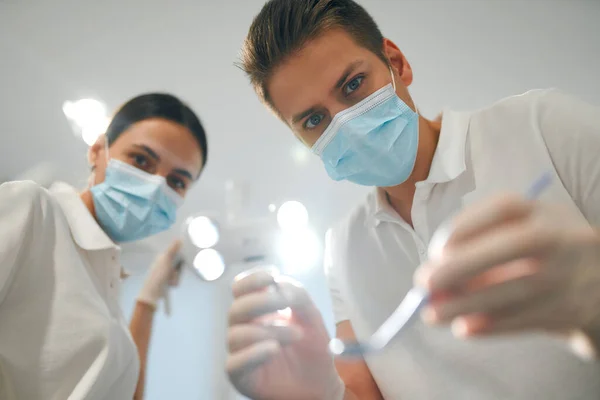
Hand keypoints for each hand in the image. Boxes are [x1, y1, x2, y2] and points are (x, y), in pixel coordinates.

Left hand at [137, 240, 182, 308]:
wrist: (153, 292)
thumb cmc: (158, 274)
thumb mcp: (166, 260)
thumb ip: (172, 249)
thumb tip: (179, 238)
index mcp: (162, 257)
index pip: (174, 251)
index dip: (180, 253)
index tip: (184, 255)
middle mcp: (164, 263)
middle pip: (178, 262)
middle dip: (178, 268)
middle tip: (174, 272)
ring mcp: (166, 272)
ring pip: (178, 271)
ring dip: (176, 277)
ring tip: (170, 281)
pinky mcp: (168, 280)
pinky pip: (176, 279)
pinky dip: (174, 282)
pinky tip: (170, 285)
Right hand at [226, 268, 344, 399]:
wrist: (321, 383)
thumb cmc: (311, 348)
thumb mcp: (311, 316)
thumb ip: (297, 295)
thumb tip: (279, 284)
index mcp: (257, 311)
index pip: (240, 289)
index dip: (251, 280)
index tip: (272, 276)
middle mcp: (244, 328)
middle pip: (236, 309)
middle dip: (261, 302)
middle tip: (285, 302)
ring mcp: (240, 353)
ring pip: (237, 335)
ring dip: (269, 330)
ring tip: (296, 335)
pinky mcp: (241, 376)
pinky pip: (235, 362)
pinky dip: (254, 353)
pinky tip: (274, 349)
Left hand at [415, 195, 599, 354]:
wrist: (596, 280)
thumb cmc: (538, 247)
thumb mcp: (519, 229)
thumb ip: (478, 241)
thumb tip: (434, 268)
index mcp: (540, 211)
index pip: (503, 208)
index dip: (465, 226)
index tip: (436, 249)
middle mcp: (559, 237)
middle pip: (512, 246)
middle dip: (461, 266)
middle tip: (423, 283)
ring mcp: (566, 274)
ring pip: (514, 290)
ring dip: (465, 305)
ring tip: (431, 314)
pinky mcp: (568, 310)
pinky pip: (523, 320)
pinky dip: (489, 326)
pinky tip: (462, 328)